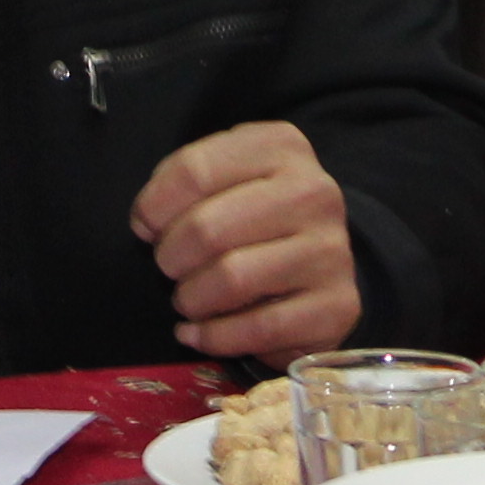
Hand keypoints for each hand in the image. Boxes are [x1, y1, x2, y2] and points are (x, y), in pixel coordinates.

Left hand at [135, 120, 359, 358]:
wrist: (319, 267)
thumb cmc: (253, 219)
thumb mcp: (223, 178)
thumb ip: (181, 182)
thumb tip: (147, 222)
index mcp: (281, 148)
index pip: (194, 170)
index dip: (153, 206)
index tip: (146, 227)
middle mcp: (314, 192)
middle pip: (207, 228)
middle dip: (170, 257)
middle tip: (171, 269)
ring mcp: (330, 250)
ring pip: (231, 279)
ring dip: (191, 299)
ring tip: (188, 300)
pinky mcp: (337, 306)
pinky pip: (257, 328)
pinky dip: (213, 337)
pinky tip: (199, 332)